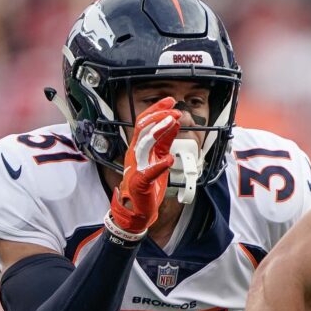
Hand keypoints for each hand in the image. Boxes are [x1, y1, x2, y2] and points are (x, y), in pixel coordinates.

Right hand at [108, 98, 180, 234]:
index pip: (144, 123)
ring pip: (144, 144)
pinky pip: (148, 172)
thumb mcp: (159, 156)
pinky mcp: (139, 183)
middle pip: (142, 128)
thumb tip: (174, 124)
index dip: (156, 110)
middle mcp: (135, 154)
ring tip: (172, 123)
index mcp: (139, 147)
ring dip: (159, 132)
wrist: (137, 210)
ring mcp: (136, 167)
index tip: (170, 100)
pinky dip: (158, 165)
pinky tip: (169, 159)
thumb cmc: (147, 184)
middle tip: (174, 111)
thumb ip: (165, 141)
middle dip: (158, 117)